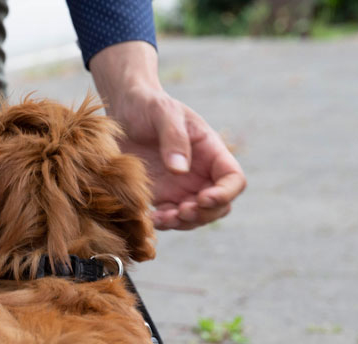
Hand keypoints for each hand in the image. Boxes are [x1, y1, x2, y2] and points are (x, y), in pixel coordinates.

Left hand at [90, 42, 245, 229]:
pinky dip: (164, 223)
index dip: (225, 194)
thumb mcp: (162, 112)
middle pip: (219, 205)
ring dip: (183, 223)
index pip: (233, 179)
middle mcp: (201, 174)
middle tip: (181, 211)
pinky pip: (170, 218)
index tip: (203, 198)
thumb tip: (180, 171)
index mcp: (211, 152)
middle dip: (204, 214)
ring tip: (162, 218)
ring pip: (195, 217)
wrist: (124, 110)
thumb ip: (173, 138)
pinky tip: (150, 218)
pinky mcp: (161, 196)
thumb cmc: (148, 105)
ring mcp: (182, 188)